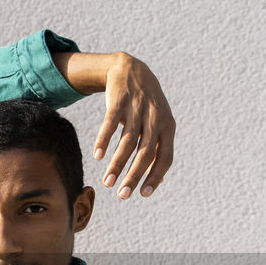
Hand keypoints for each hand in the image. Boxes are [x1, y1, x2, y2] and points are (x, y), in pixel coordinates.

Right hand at [93, 54, 174, 198]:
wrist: (131, 69)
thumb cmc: (146, 104)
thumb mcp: (158, 123)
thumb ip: (159, 149)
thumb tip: (158, 182)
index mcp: (167, 127)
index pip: (165, 157)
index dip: (155, 176)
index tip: (143, 194)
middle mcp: (154, 118)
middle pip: (145, 152)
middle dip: (133, 176)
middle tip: (122, 195)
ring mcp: (137, 108)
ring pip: (127, 141)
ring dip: (116, 164)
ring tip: (107, 182)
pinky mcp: (119, 100)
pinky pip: (110, 124)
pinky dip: (104, 140)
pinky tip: (98, 156)